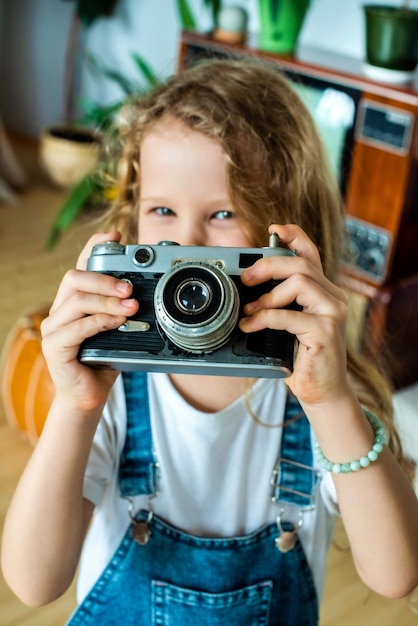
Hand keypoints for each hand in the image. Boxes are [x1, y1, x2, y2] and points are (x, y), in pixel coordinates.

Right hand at [41, 232, 138, 412]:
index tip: (116, 236)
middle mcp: (60, 310)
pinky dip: (98, 322)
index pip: (80, 265)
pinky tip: (116, 321)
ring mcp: (53, 328)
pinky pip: (75, 328)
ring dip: (106, 301)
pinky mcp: (53, 348)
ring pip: (76, 301)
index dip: (95, 246)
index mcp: (75, 301)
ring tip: (131, 306)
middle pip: (74, 279)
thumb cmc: (105, 360)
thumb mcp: (119, 329)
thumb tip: (148, 291)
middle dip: (104, 278)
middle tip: (130, 287)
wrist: (89, 396)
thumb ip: (125, 309)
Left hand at [239, 224, 349, 406]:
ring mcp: (333, 313)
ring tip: (250, 310)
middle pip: (301, 264)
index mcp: (323, 291)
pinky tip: (250, 326)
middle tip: (246, 279)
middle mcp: (333, 297)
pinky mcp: (326, 332)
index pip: (311, 254)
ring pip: (300, 282)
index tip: (274, 228)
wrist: (322, 391)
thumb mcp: (288, 324)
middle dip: (268, 266)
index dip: (294, 236)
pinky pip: (290, 315)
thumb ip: (278, 303)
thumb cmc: (302, 358)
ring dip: (267, 295)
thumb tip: (248, 287)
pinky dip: (264, 318)